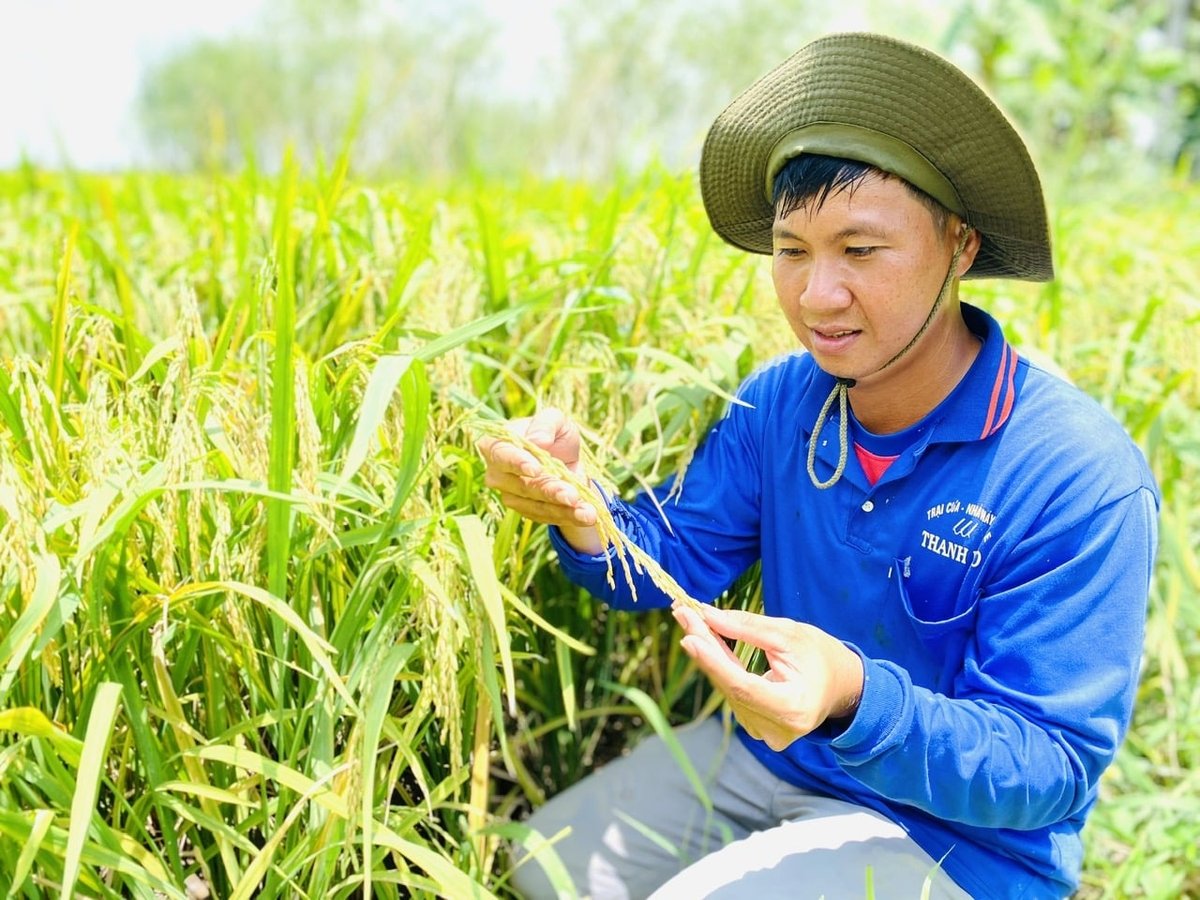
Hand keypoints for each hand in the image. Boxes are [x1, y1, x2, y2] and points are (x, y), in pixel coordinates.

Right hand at [479, 408, 602, 551]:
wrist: (564, 457)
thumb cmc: (553, 433)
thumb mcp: (555, 419)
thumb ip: (545, 424)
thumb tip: (538, 441)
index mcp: (496, 445)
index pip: (501, 454)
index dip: (517, 463)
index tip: (536, 469)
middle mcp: (498, 474)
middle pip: (522, 486)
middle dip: (549, 491)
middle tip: (572, 495)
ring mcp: (511, 496)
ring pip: (537, 506)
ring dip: (563, 510)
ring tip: (587, 512)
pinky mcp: (528, 511)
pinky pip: (549, 517)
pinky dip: (570, 517)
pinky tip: (587, 516)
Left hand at [672, 604, 863, 750]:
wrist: (842, 685)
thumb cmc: (821, 656)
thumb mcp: (789, 634)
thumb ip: (748, 627)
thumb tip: (708, 615)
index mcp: (793, 709)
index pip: (743, 686)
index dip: (713, 662)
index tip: (689, 635)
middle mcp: (776, 730)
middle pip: (730, 687)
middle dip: (704, 648)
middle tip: (683, 613)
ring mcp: (765, 733)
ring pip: (727, 689)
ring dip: (708, 655)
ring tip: (691, 621)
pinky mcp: (757, 727)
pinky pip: (732, 693)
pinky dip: (719, 667)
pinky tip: (705, 642)